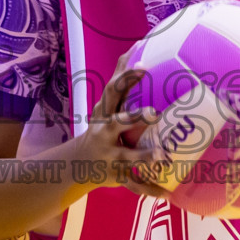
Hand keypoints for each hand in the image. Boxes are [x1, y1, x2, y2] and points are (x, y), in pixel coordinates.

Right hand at [77, 62, 166, 197]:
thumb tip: (137, 45)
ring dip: (145, 156)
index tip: (143, 64)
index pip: (113, 90)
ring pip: (127, 155)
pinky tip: (165, 194)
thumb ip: (122, 84)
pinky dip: (148, 189)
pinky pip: (133, 182)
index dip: (126, 77)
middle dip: (134, 117)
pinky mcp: (115, 173)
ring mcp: (109, 154)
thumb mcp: (105, 106)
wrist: (74, 165)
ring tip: (163, 157)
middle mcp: (105, 132)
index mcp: (105, 113)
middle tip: (155, 112)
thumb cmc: (99, 129)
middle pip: (117, 121)